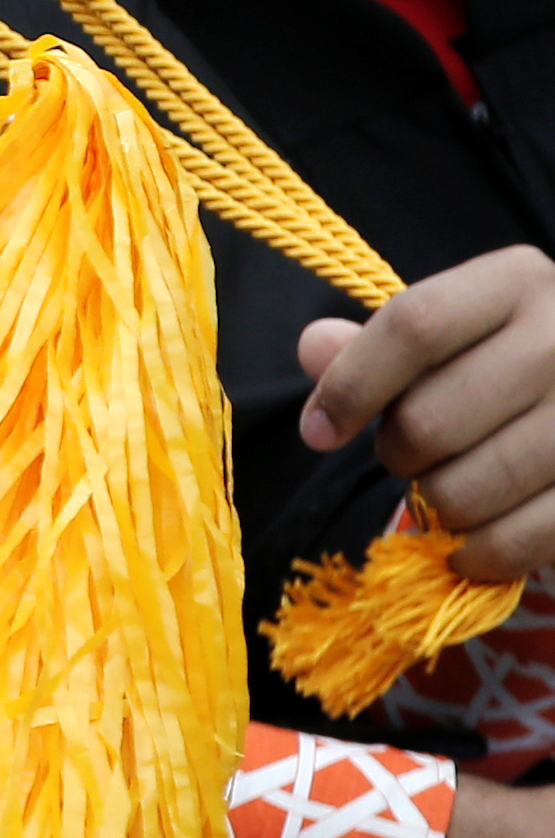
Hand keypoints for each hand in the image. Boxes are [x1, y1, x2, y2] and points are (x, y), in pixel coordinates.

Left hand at [302, 245, 554, 584]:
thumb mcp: (456, 329)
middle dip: (397, 452)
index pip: (414, 326)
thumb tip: (314, 348)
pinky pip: (522, 538)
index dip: (352, 383)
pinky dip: (481, 553)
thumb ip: (378, 343)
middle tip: (407, 454)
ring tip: (448, 486)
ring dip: (437, 501)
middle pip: (429, 419)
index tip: (317, 431)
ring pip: (468, 487)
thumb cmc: (511, 359)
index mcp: (516, 284)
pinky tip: (469, 546)